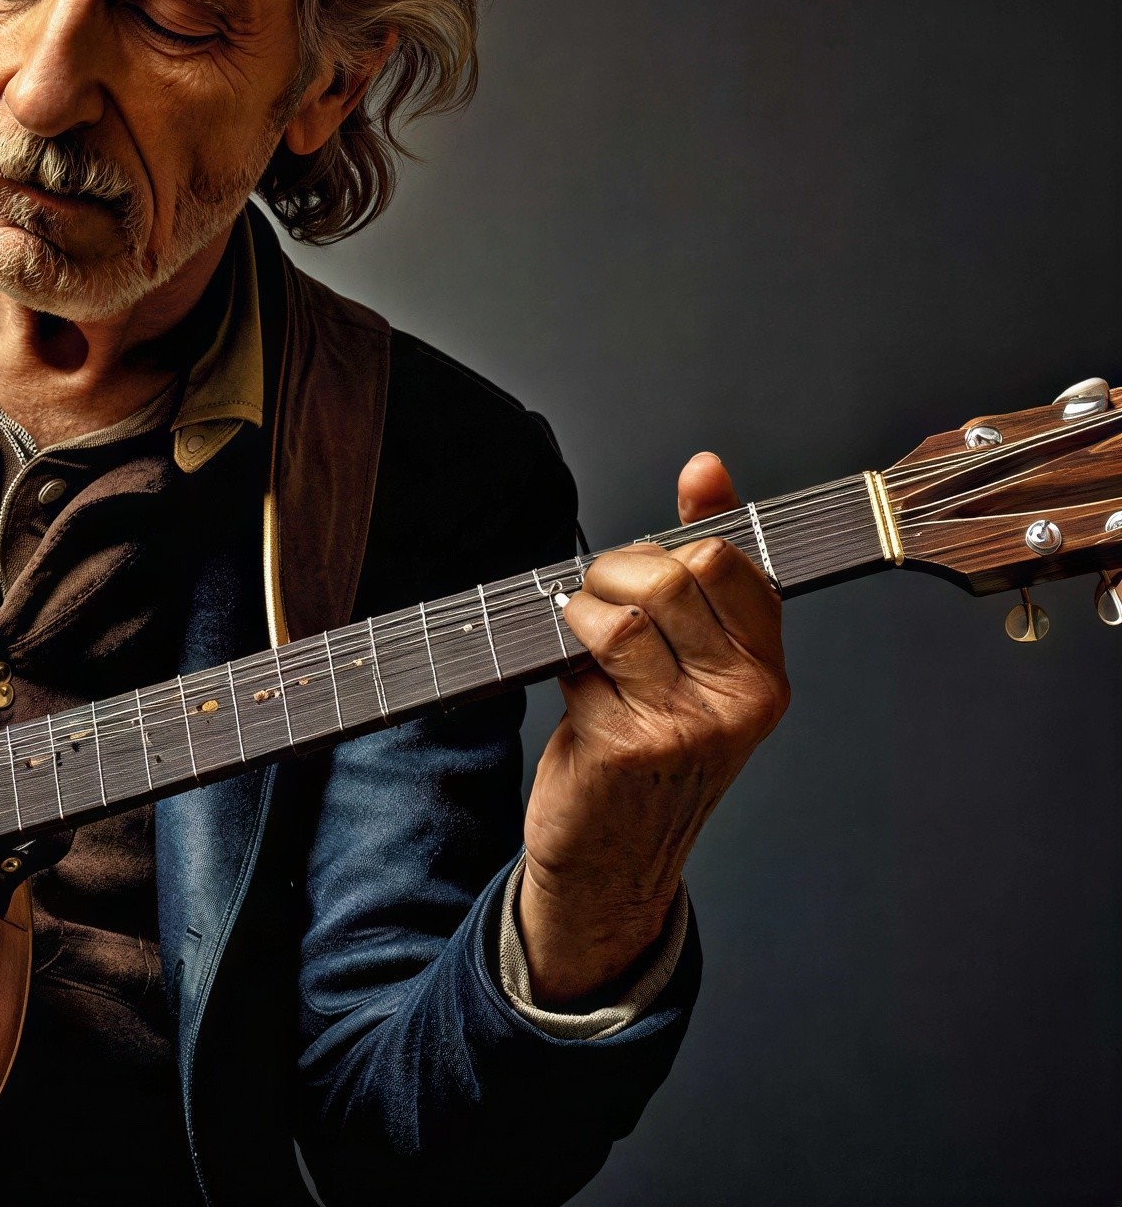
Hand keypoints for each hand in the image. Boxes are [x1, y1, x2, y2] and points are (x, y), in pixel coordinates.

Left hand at [518, 452, 787, 1005]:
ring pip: (625, 611)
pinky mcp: (630, 743)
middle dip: (616, 569)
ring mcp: (690, 724)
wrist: (613, 861)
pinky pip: (584, 658)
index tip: (643, 566)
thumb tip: (706, 468)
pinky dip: (563, 658)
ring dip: (582, 611)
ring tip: (580, 640)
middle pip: (674, 573)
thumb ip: (704, 566)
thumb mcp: (693, 662)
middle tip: (596, 601)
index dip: (670, 546)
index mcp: (766, 670)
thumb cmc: (649, 748)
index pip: (729, 559)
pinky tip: (573, 689)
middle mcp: (742, 697)